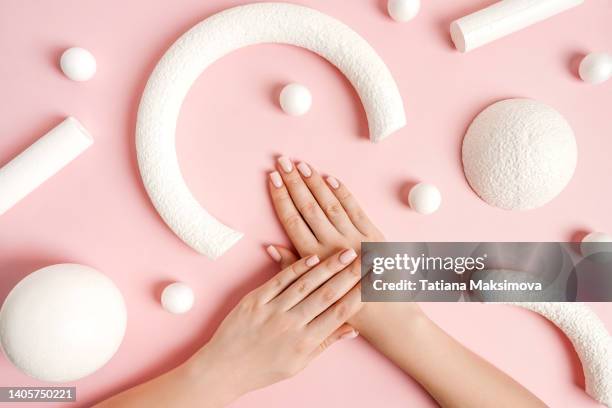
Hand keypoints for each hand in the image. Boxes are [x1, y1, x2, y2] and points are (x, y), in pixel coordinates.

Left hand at [188, 249, 361, 403]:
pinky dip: (297, 268)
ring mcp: (272, 310)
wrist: (224, 369)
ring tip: (347, 253)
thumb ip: (324, 343)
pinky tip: (313, 258)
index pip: (338, 314)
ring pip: (306, 284)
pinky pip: (280, 280)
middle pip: (327, 295)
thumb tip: (352, 330)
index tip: (373, 281)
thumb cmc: (263, 369)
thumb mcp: (298, 364)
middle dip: (350, 275)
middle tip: (367, 259)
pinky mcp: (255, 300)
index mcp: (304, 343)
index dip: (358, 295)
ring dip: (329, 266)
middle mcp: (291, 325)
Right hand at [266, 157, 421, 330]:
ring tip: (302, 165)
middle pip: (309, 206)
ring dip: (315, 183)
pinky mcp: (374, 236)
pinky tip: (331, 179)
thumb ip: (292, 267)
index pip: (293, 220)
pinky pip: (356, 209)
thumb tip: (270, 246)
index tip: (272, 178)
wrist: (387, 316)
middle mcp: (334, 245)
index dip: (281, 197)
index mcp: (316, 258)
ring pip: (330, 204)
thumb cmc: (346, 306)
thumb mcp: (313, 290)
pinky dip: (343, 193)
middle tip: (283, 161)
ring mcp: (355, 238)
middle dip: (294, 182)